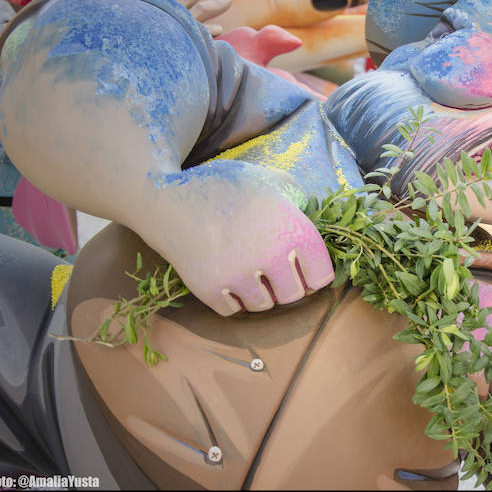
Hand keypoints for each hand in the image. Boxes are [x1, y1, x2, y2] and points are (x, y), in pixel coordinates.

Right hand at [143, 160, 335, 315]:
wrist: (170, 197)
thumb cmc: (227, 187)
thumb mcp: (271, 180)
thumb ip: (300, 198)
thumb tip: (318, 214)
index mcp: (293, 230)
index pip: (322, 276)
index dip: (313, 273)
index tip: (301, 268)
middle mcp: (271, 256)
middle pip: (293, 295)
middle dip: (285, 284)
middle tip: (272, 270)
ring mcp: (239, 275)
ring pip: (264, 305)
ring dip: (259, 292)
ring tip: (247, 268)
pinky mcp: (210, 289)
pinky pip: (234, 310)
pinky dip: (232, 298)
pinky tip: (226, 275)